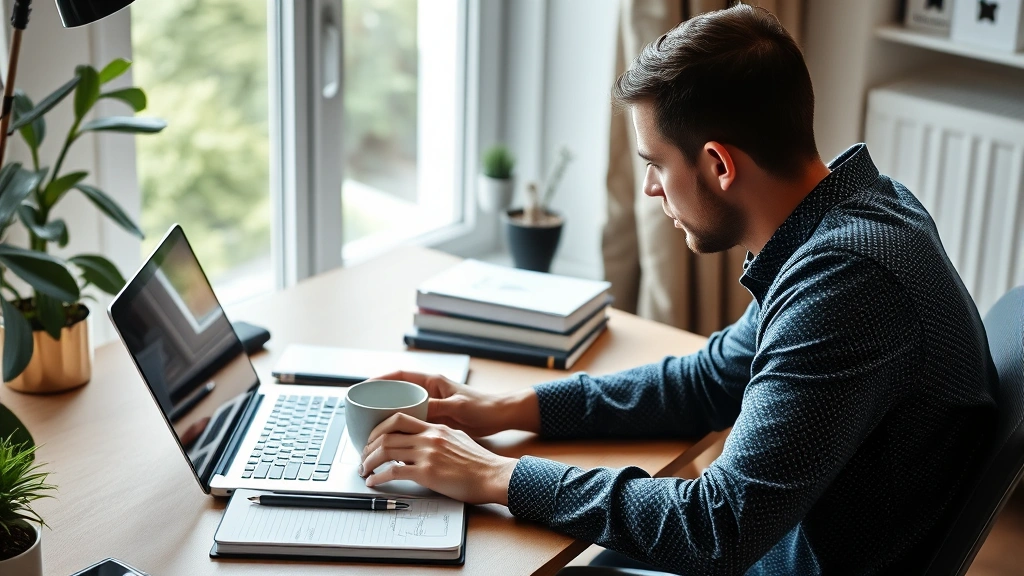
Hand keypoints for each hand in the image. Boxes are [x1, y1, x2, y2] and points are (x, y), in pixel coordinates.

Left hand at [359, 412, 517, 504]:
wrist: (493, 475)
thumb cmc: (480, 462)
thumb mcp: (458, 439)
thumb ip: (438, 438)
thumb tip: (422, 443)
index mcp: (435, 428)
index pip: (398, 418)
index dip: (379, 427)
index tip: (372, 438)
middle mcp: (429, 437)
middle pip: (387, 433)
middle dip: (369, 445)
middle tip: (363, 456)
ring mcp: (427, 454)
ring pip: (386, 450)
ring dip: (369, 461)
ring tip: (364, 470)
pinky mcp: (428, 472)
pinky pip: (394, 471)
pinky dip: (378, 477)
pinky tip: (374, 482)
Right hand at [372, 370, 539, 437]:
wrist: (499, 417)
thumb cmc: (482, 407)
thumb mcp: (457, 407)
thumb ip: (435, 407)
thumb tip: (411, 411)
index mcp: (433, 382)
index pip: (400, 376)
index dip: (380, 379)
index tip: (365, 386)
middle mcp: (429, 392)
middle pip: (397, 393)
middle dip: (380, 401)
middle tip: (363, 412)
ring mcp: (431, 406)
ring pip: (403, 409)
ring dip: (389, 417)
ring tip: (372, 428)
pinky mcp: (435, 420)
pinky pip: (412, 423)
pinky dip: (402, 430)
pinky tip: (393, 440)